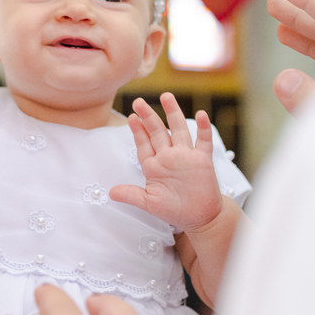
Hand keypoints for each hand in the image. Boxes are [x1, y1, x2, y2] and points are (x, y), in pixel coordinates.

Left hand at [110, 94, 222, 230]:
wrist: (200, 217)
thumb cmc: (174, 210)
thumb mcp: (149, 203)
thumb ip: (131, 195)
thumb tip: (110, 193)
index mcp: (154, 166)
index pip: (144, 144)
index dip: (137, 131)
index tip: (131, 117)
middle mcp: (169, 157)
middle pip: (157, 131)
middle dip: (148, 116)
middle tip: (139, 101)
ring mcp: (186, 156)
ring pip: (179, 129)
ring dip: (172, 113)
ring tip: (166, 96)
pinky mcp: (202, 160)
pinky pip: (203, 141)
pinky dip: (202, 128)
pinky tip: (200, 114)